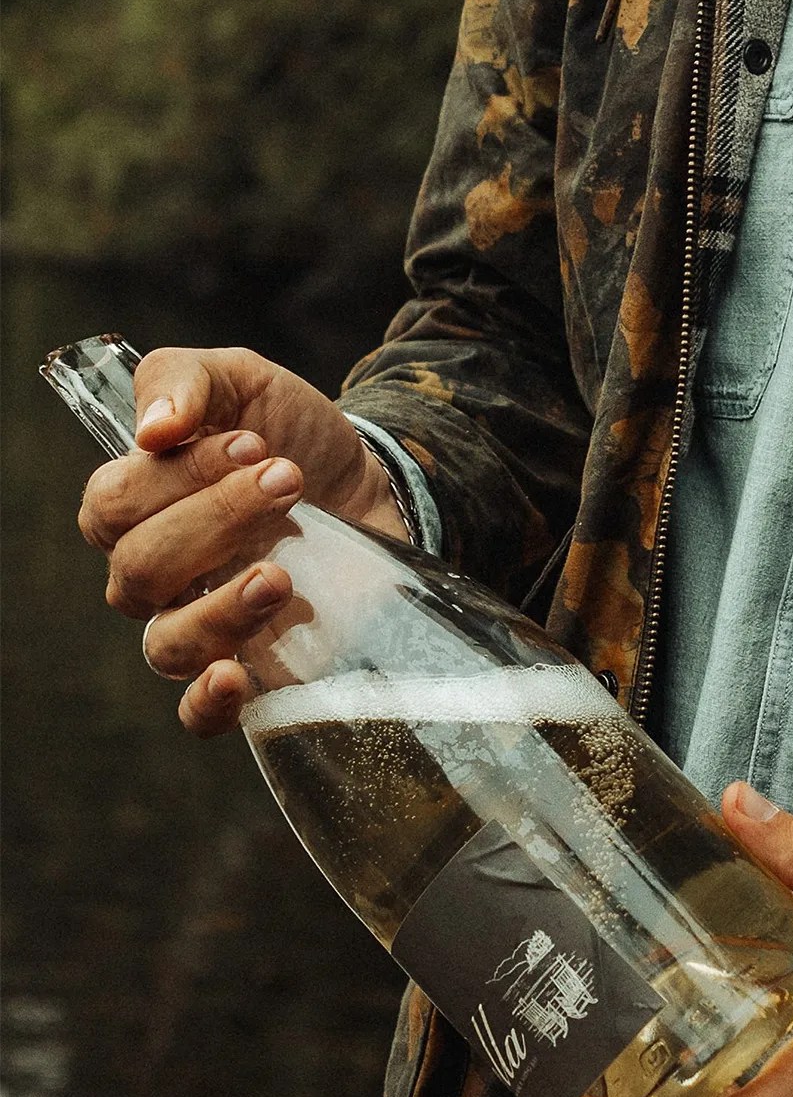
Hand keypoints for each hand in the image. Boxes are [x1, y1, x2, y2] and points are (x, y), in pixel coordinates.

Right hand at [76, 345, 408, 737]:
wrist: (374, 479)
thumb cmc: (293, 432)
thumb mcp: (244, 380)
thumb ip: (185, 381)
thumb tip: (152, 428)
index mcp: (139, 507)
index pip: (113, 507)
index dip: (175, 477)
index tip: (255, 444)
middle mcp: (160, 575)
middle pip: (142, 570)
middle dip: (215, 519)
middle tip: (287, 479)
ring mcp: (207, 625)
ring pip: (167, 645)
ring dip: (219, 608)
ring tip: (278, 575)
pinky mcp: (260, 666)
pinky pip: (201, 716)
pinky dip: (206, 705)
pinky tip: (234, 678)